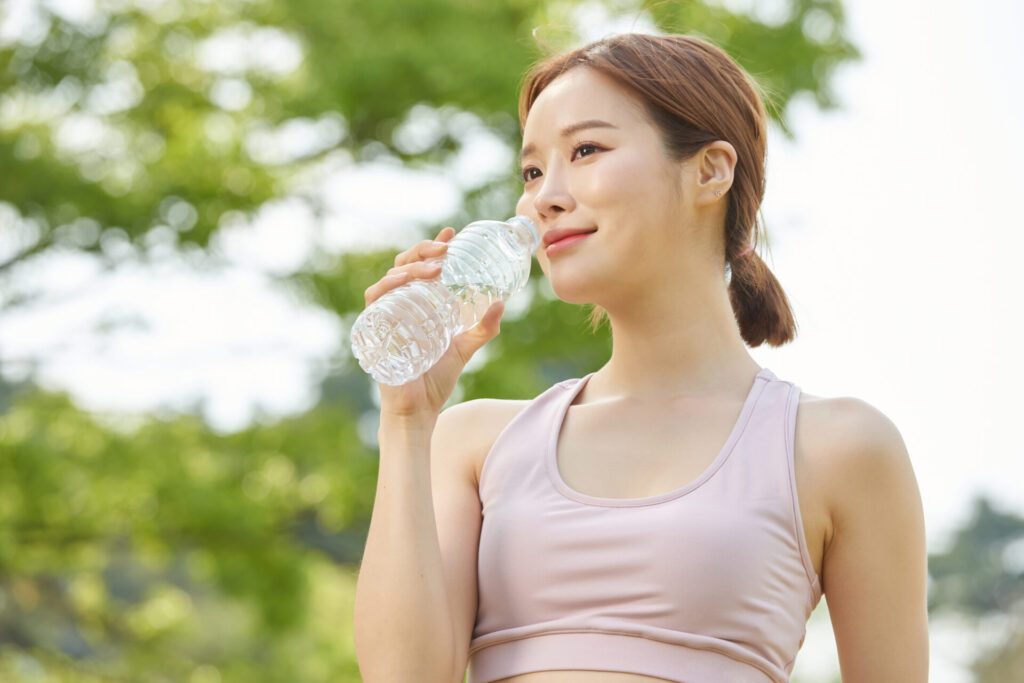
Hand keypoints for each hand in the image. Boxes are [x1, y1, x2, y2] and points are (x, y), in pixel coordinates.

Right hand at [362, 226, 505, 420]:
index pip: (420, 267)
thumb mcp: (465, 347)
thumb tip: (503, 303)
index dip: (433, 246)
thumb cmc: (436, 379)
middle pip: (403, 265)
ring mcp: (384, 316)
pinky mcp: (374, 330)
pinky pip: (374, 299)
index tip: (452, 234)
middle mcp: (398, 305)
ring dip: (411, 266)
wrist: (419, 409)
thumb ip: (484, 327)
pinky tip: (405, 281)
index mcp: (417, 304)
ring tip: (435, 266)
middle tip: (447, 248)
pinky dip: (388, 286)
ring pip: (390, 278)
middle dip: (423, 250)